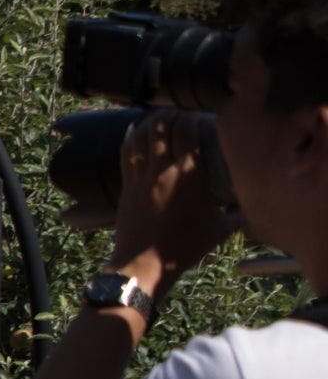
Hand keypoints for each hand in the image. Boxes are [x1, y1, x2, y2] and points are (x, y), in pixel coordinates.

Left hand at [110, 110, 231, 287]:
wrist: (145, 263)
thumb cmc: (185, 248)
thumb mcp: (219, 230)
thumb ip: (237, 215)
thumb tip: (252, 208)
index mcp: (192, 177)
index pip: (189, 132)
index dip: (192, 117)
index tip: (199, 117)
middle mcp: (166, 171)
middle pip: (166, 127)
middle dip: (173, 115)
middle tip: (180, 115)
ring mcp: (142, 177)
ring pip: (143, 136)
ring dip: (152, 122)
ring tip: (161, 117)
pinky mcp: (126, 185)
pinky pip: (126, 153)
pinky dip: (131, 137)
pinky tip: (136, 130)